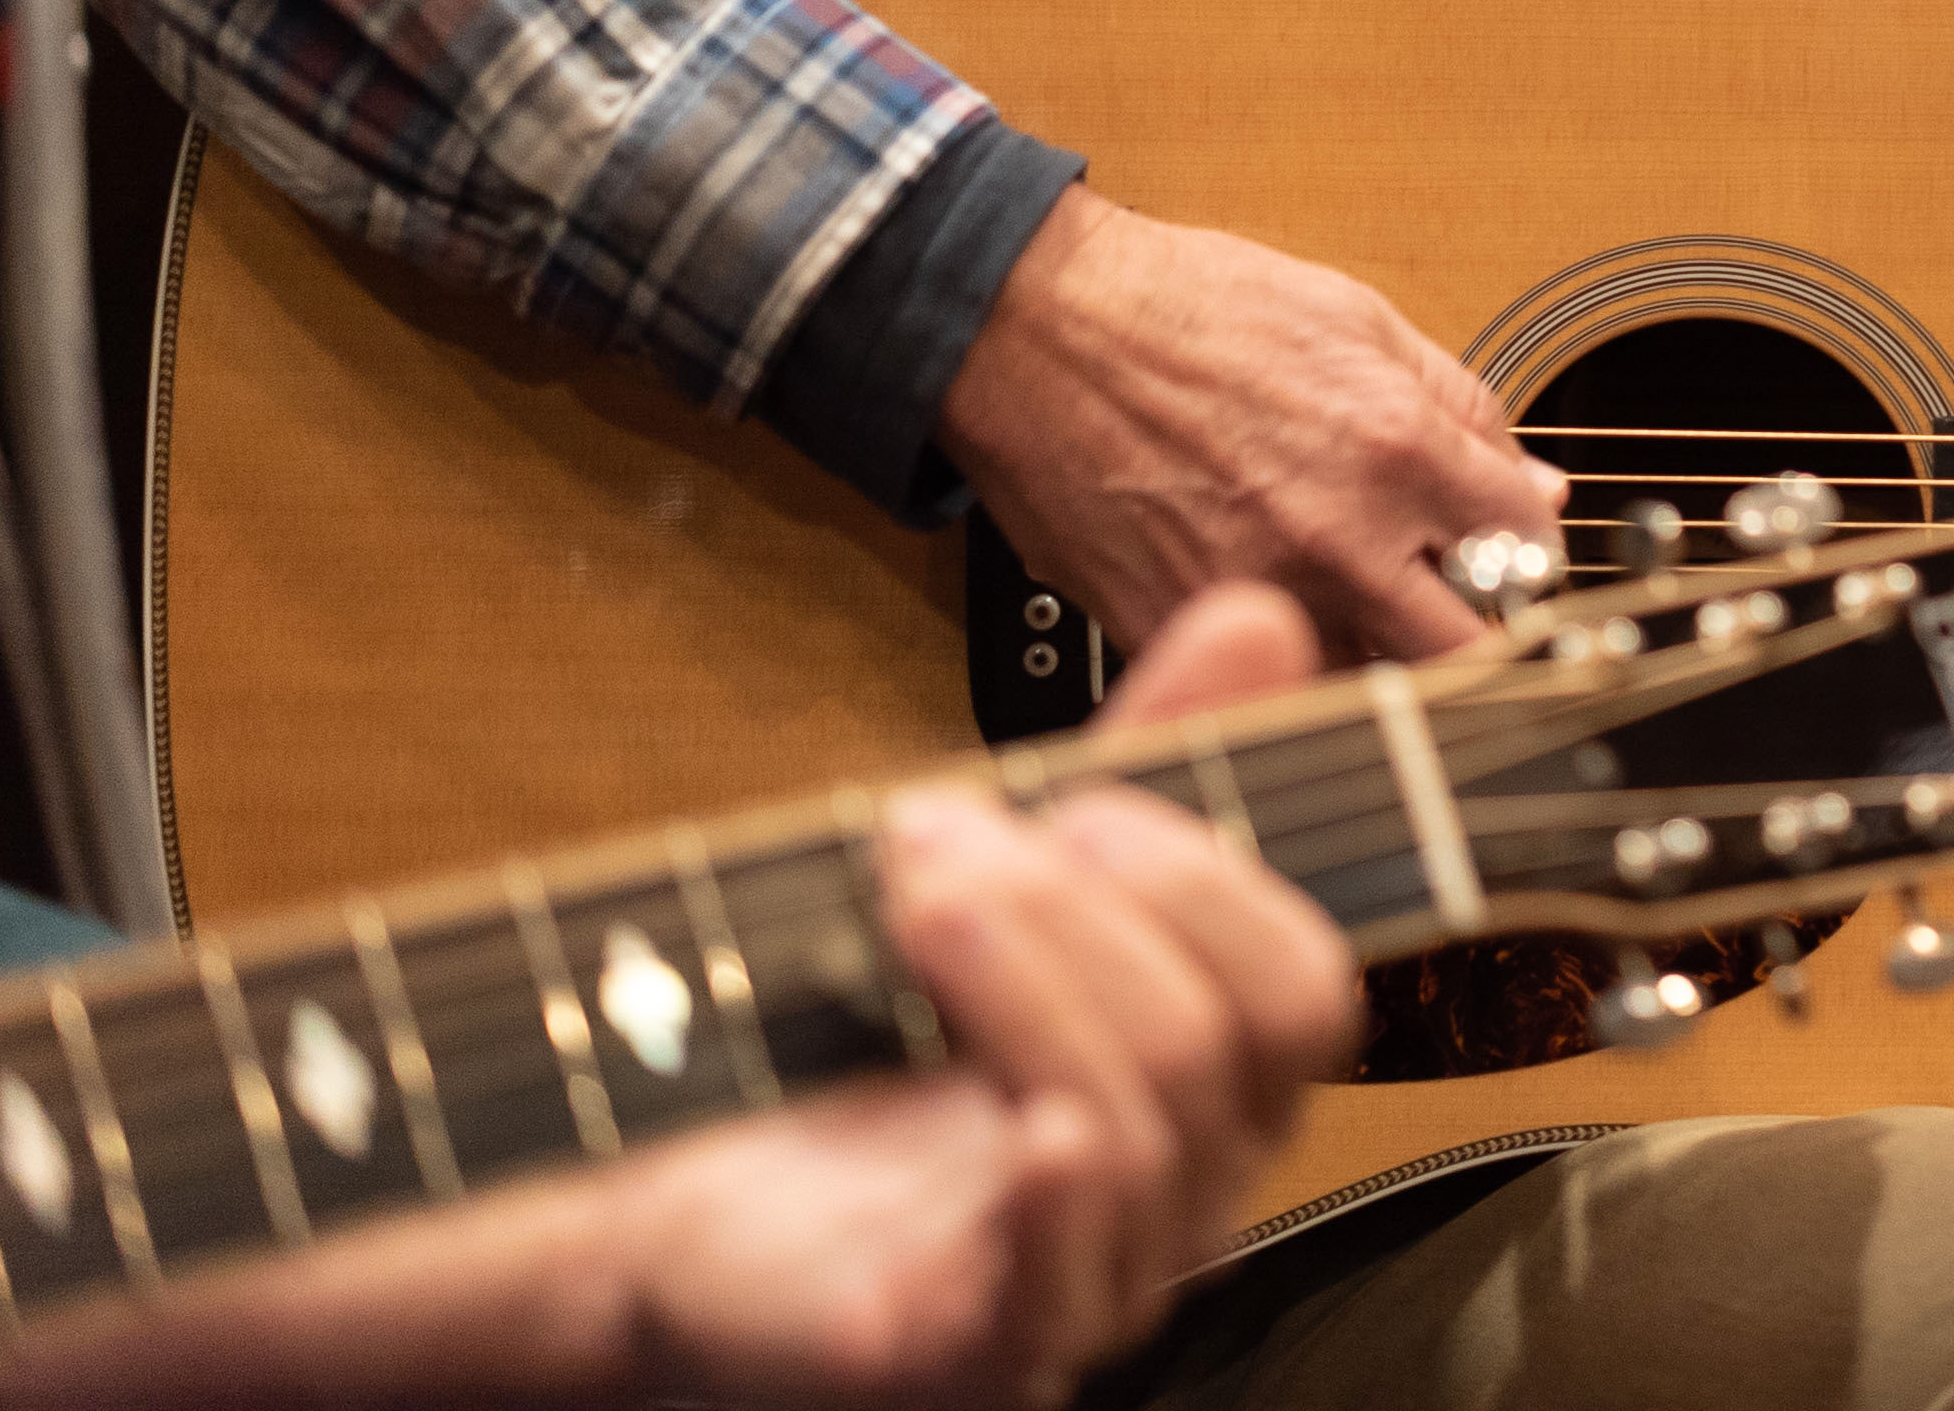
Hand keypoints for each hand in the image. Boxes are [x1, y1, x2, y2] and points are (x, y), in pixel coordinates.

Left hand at [616, 586, 1357, 1403]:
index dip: (1213, 876)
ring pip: (1141, 1124)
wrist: (648, 1182)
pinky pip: (1066, 1278)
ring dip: (1026, 974)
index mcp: (1200, 1084)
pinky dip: (1059, 1187)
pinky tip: (1022, 1122)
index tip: (1082, 797)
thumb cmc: (845, 1037)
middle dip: (1104, 902)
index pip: (1304, 989)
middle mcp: (1170, 1192)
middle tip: (959, 835)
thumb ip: (1149, 753)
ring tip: (911, 899)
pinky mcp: (966, 1350)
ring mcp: (1079, 1278)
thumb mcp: (1009, 867)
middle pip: (1235, 1041)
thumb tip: (1262, 615)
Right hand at [940, 187, 1563, 659]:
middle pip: (1467, 652)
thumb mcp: (1355, 319)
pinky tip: (1280, 614)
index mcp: (1398, 449)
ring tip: (1364, 609)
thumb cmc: (1186, 309)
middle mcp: (1339, 538)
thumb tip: (1536, 485)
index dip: (1532, 555)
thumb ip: (1461, 408)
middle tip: (1459, 610)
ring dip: (1383, 662)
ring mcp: (1256, 597)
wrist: (1034, 330)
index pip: (1528, 548)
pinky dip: (1287, 665)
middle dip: (1479, 638)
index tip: (1518, 558)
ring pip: (1369, 686)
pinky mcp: (1177, 634)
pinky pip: (1264, 685)